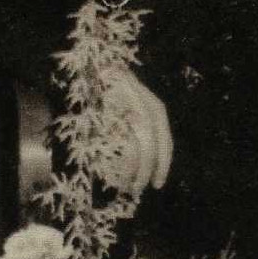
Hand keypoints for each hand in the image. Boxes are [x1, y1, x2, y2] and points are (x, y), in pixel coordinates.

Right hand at [104, 72, 172, 194]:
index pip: (164, 142)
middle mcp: (143, 110)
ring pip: (133, 152)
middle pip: (150, 150)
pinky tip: (111, 175)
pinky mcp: (107, 119)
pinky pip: (114, 149)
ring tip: (124, 185)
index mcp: (155, 107)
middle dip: (145, 173)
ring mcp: (124, 113)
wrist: (93, 70)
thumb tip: (153, 164)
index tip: (157, 183)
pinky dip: (114, 166)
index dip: (162, 166)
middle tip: (138, 188)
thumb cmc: (114, 93)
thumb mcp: (137, 104)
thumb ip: (145, 126)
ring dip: (130, 173)